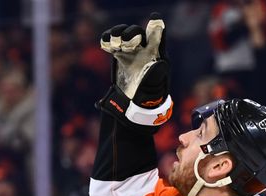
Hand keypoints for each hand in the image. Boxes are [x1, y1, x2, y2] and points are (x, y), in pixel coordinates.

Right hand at [98, 14, 172, 131]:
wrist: (133, 105)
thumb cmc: (148, 96)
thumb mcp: (154, 87)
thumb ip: (157, 73)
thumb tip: (159, 62)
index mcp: (156, 54)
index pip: (157, 35)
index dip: (155, 26)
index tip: (154, 20)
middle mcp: (143, 49)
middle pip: (137, 31)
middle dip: (130, 33)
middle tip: (124, 43)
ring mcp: (129, 51)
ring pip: (122, 33)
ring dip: (116, 34)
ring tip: (114, 45)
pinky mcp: (118, 55)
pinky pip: (110, 42)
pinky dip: (106, 40)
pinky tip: (106, 46)